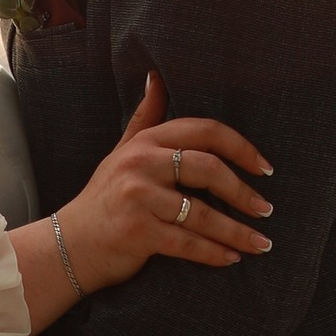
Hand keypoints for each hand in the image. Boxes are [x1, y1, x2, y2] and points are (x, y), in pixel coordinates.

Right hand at [60, 73, 273, 292]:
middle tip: (265, 209)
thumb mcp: (121, 151)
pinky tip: (232, 259)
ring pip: (201, 212)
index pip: (204, 132)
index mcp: (145, 141)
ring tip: (261, 242)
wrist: (70, 244)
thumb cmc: (103, 198)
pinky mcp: (138, 232)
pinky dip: (214, 253)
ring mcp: (138, 198)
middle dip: (243, 191)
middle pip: (208, 168)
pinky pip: (187, 242)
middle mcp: (141, 164)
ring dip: (237, 231)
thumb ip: (145, 117)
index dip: (241, 147)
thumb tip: (157, 76)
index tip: (265, 167)